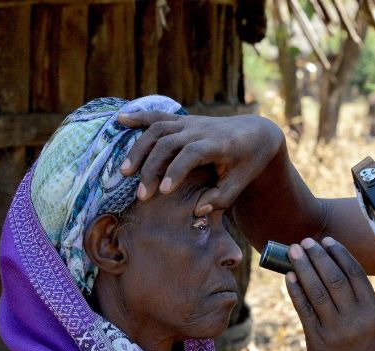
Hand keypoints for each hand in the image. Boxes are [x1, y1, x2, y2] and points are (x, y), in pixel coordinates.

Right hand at [118, 112, 284, 213]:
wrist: (255, 133)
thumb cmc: (248, 163)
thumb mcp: (241, 184)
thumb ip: (220, 199)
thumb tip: (197, 211)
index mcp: (218, 144)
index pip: (192, 153)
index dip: (176, 171)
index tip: (163, 191)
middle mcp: (201, 129)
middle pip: (168, 143)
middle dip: (151, 168)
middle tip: (142, 195)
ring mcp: (189, 123)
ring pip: (157, 129)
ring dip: (138, 149)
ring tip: (125, 172)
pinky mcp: (181, 121)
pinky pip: (157, 116)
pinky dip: (137, 117)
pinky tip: (119, 121)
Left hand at [284, 237, 374, 350]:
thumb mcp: (370, 327)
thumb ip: (356, 303)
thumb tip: (331, 272)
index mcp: (373, 312)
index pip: (355, 274)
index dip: (339, 254)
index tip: (327, 241)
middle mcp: (356, 319)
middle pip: (334, 278)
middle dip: (318, 256)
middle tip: (304, 241)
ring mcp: (336, 330)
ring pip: (317, 290)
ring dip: (303, 267)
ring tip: (293, 252)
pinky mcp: (317, 340)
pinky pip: (304, 309)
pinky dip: (295, 290)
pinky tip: (289, 277)